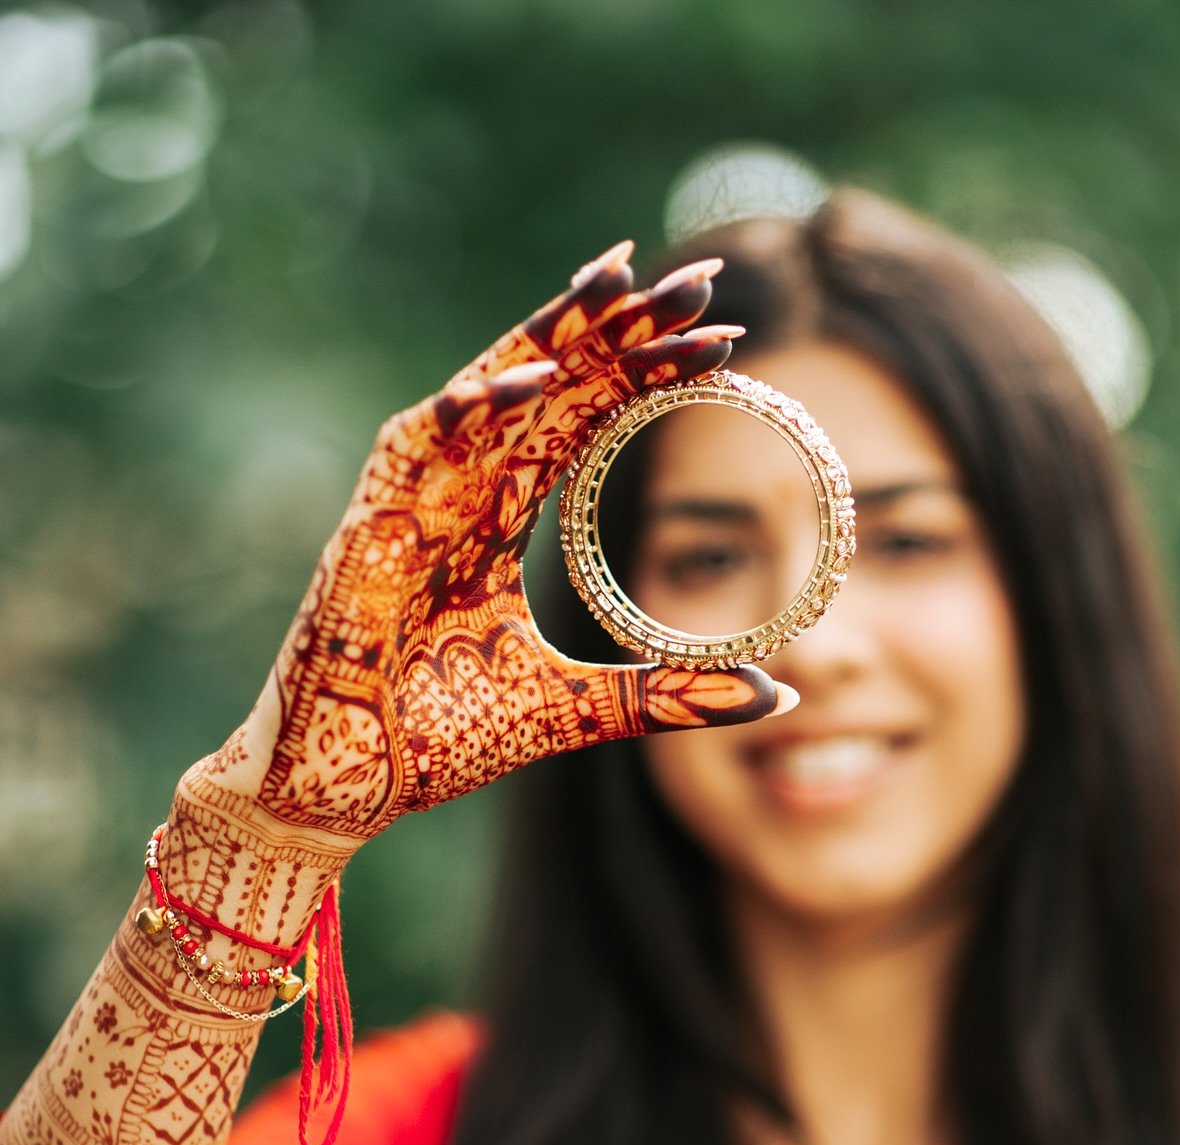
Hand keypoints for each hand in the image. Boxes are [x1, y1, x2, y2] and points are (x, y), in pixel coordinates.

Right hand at [186, 242, 786, 845]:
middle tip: (702, 278)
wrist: (351, 784)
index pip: (593, 420)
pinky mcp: (373, 518)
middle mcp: (465, 488)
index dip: (654, 374)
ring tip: (623, 279)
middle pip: (556, 382)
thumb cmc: (445, 741)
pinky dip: (481, 403)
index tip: (729, 336)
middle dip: (624, 326)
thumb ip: (676, 695)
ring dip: (558, 332)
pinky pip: (429, 441)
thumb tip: (781, 695)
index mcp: (506, 518)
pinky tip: (543, 372)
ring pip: (496, 386)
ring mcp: (417, 496)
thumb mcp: (584, 709)